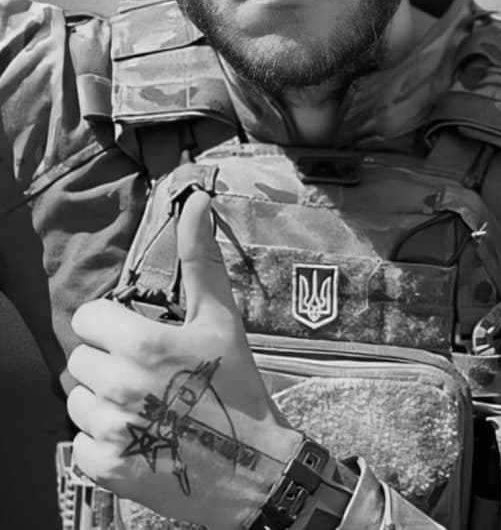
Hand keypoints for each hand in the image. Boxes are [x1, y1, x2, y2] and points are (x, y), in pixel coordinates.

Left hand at [67, 188, 302, 529]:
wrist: (254, 468)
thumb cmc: (238, 386)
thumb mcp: (221, 318)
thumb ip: (200, 258)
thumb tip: (196, 199)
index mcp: (144, 343)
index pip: (87, 318)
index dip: (111, 324)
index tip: (136, 335)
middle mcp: (121, 386)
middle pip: (81, 359)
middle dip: (108, 361)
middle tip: (147, 373)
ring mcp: (112, 431)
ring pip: (76, 400)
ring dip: (102, 400)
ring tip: (142, 405)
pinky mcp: (107, 469)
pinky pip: (78, 443)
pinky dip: (101, 441)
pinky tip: (136, 437)